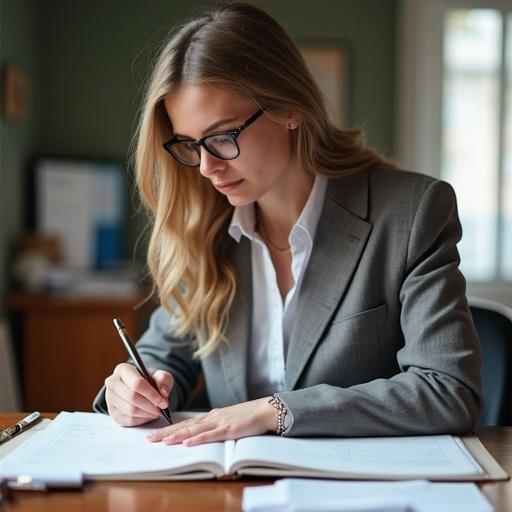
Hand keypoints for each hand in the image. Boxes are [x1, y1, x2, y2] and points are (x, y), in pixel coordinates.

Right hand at [105, 363, 173, 426]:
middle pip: (132, 397)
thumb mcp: (160, 376)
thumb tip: (163, 393)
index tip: (164, 402)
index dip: (152, 394)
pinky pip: (129, 420)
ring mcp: (110, 399)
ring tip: (157, 412)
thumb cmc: (149, 381)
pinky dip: (142, 419)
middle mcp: (112, 382)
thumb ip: (164, 380)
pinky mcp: (113, 413)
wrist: (139, 389)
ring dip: (147, 413)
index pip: (137, 383)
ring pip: (130, 410)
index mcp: (123, 369)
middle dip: (150, 406)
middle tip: (162, 409)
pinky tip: (149, 415)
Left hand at [146, 397, 277, 445]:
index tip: (155, 433)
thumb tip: (202, 435)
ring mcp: (220, 422)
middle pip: (185, 426)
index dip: (170, 428)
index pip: (186, 423)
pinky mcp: (229, 429)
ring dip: (176, 435)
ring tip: (161, 441)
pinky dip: (197, 439)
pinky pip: (210, 435)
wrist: (267, 409)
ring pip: (194, 430)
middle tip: (149, 438)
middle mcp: (212, 417)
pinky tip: (186, 442)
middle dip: (166, 432)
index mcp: (212, 416)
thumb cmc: (250, 416)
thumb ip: (216, 427)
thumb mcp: (229, 420)